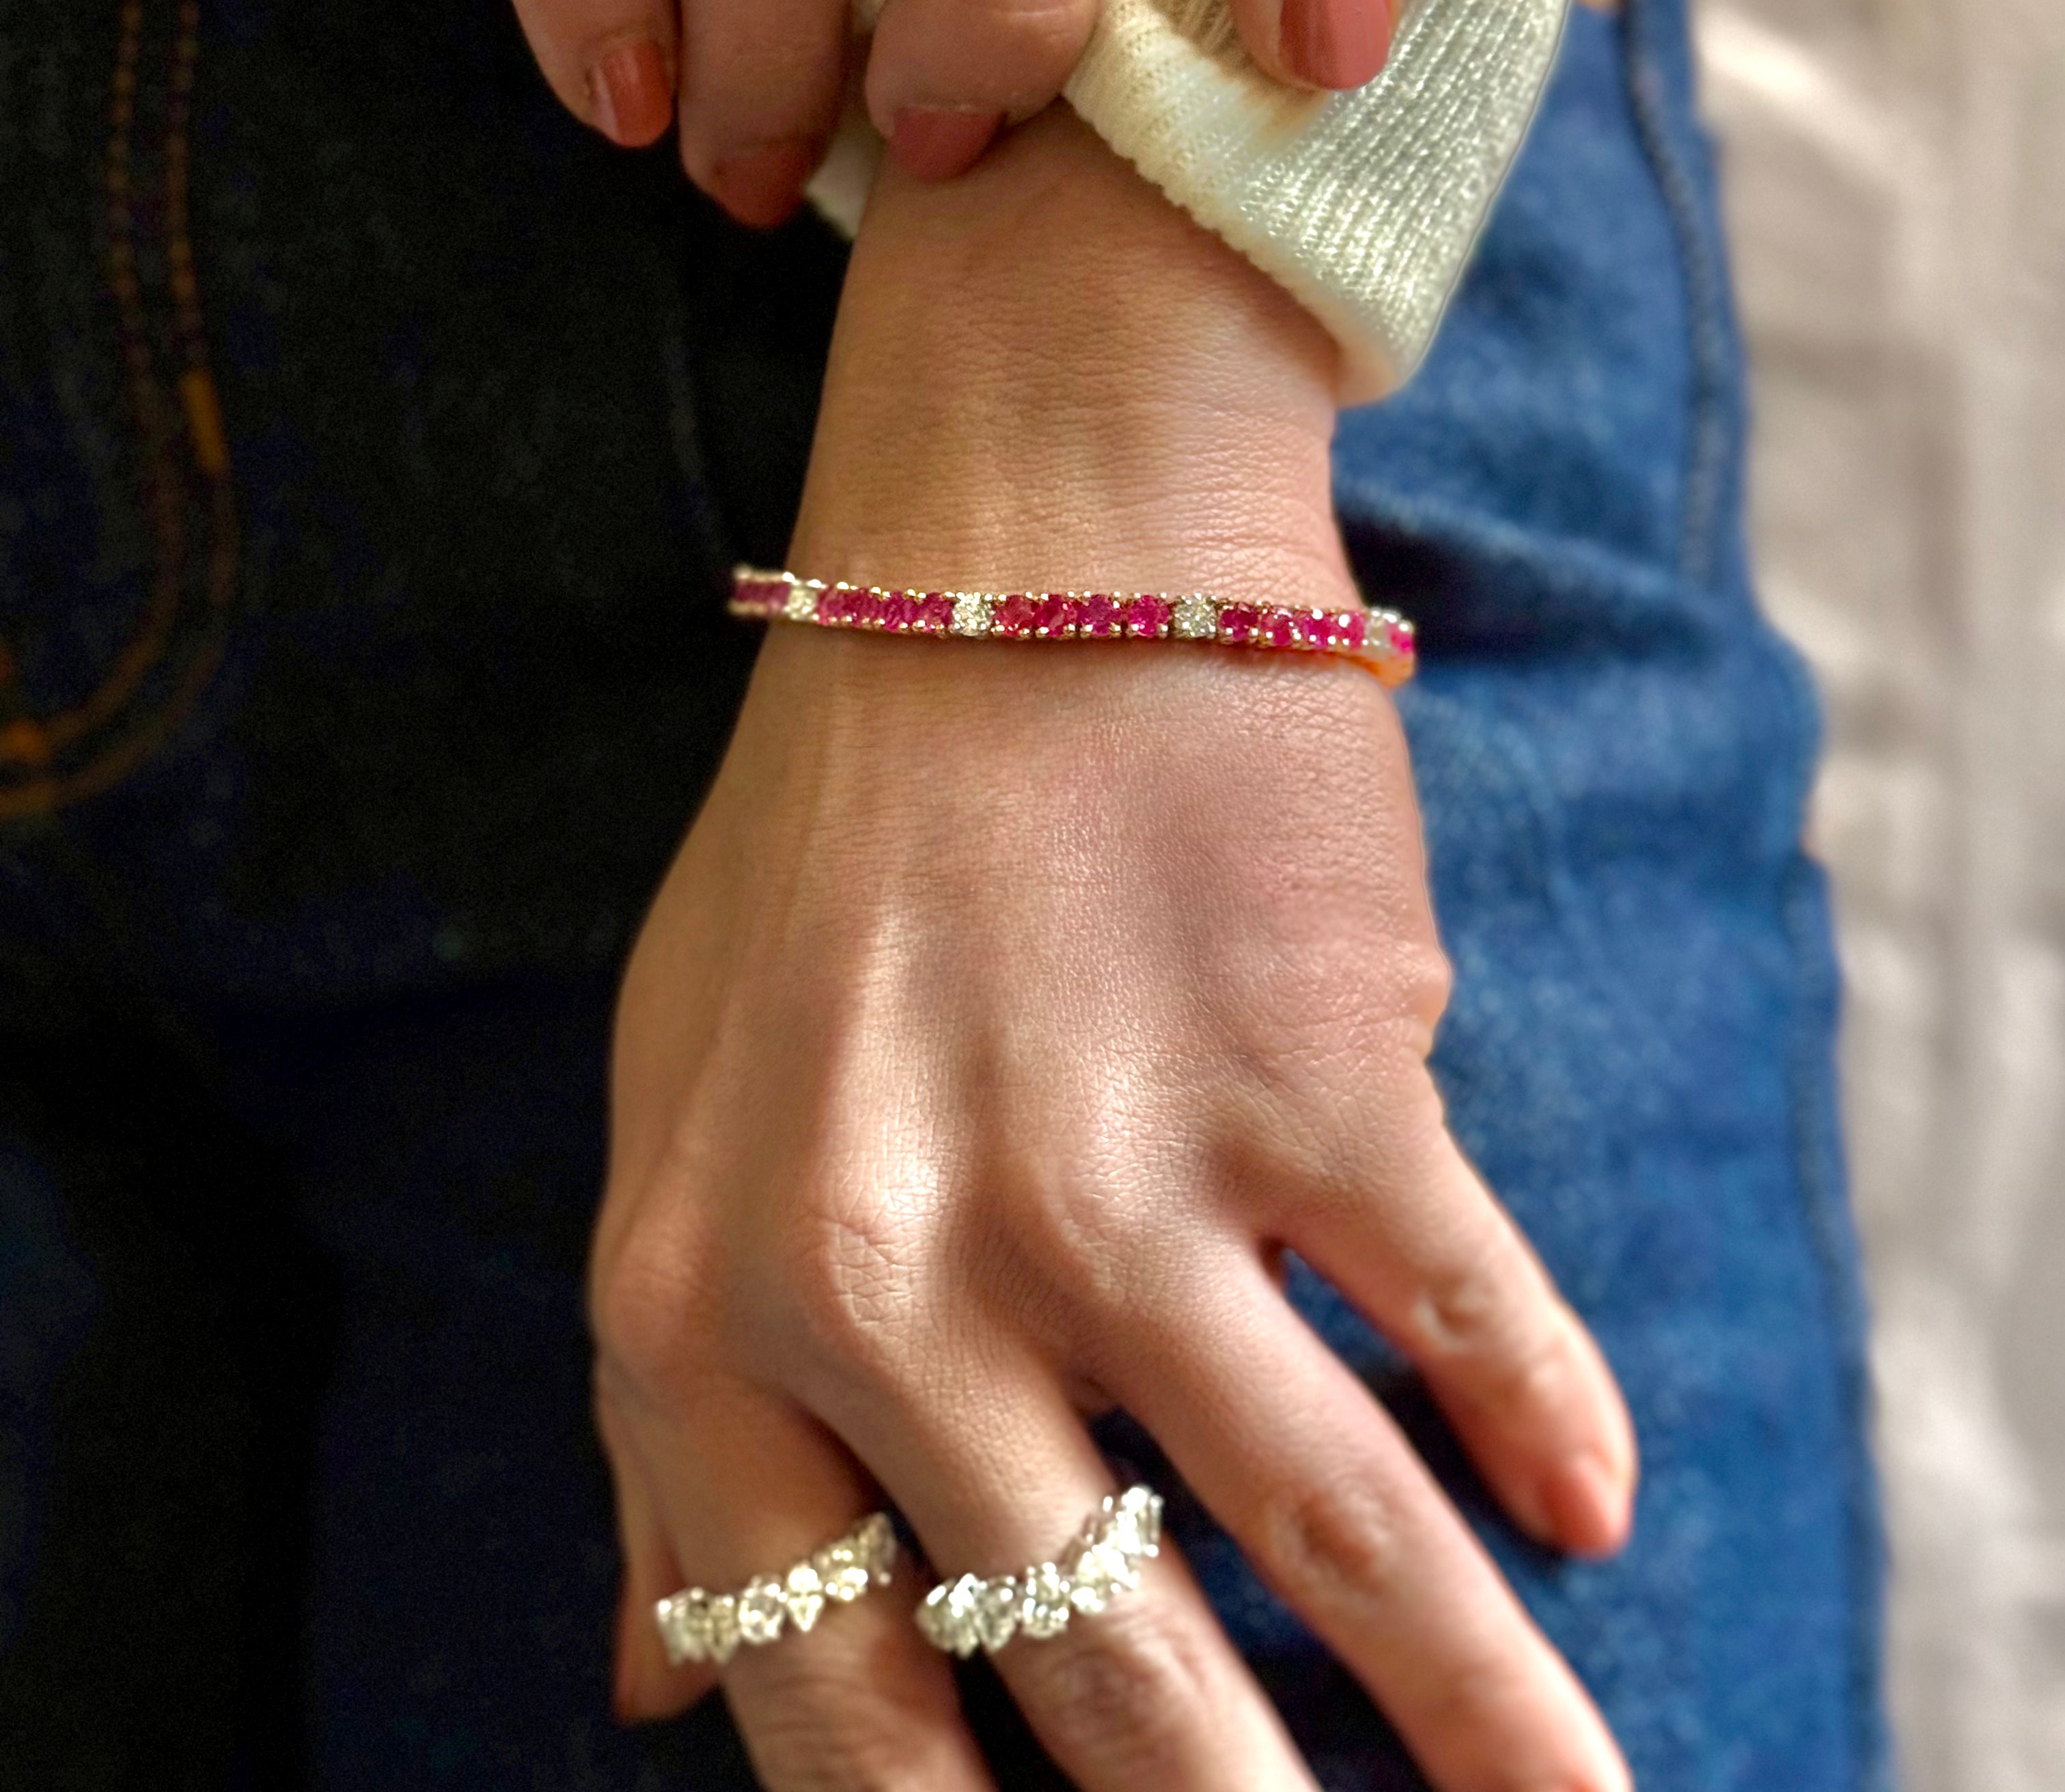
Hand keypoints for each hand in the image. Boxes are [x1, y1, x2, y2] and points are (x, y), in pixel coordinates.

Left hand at [590, 108, 1634, 1788]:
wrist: (1005, 568)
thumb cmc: (833, 861)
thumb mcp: (673, 1140)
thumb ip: (670, 1433)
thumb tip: (643, 1690)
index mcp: (706, 1317)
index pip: (832, 1703)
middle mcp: (898, 1280)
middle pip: (1106, 1672)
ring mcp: (1116, 1173)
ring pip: (1335, 1544)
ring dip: (1480, 1726)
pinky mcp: (1307, 1067)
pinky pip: (1455, 1305)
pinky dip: (1539, 1416)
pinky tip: (1589, 1509)